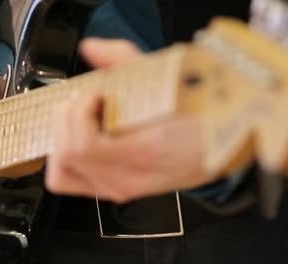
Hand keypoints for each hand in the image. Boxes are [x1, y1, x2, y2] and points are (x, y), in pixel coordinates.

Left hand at [46, 39, 210, 202]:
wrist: (226, 146)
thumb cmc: (204, 115)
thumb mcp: (169, 79)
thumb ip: (124, 60)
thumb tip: (93, 49)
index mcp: (145, 154)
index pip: (83, 146)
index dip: (80, 112)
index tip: (95, 94)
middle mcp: (129, 179)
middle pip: (66, 157)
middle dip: (67, 121)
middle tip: (87, 102)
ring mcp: (121, 190)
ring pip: (61, 173)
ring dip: (63, 139)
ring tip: (84, 120)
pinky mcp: (116, 191)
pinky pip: (71, 179)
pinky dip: (68, 156)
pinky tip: (85, 137)